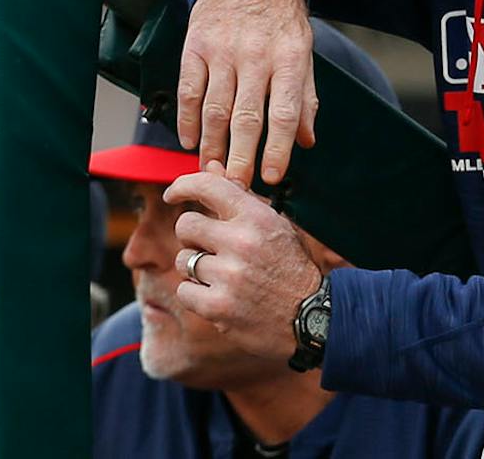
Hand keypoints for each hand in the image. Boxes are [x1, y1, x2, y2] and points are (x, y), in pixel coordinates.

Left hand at [167, 166, 323, 359]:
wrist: (310, 318)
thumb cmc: (290, 266)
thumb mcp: (274, 225)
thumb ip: (240, 198)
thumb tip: (209, 166)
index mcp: (257, 218)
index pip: (209, 187)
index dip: (183, 185)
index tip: (173, 193)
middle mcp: (241, 242)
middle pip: (186, 225)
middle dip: (193, 236)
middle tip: (211, 248)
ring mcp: (228, 276)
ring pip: (183, 260)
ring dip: (196, 268)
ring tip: (222, 276)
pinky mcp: (217, 307)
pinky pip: (184, 291)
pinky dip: (197, 295)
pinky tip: (220, 296)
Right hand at [179, 0, 317, 183]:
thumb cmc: (280, 20)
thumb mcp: (303, 51)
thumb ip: (305, 96)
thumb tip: (307, 141)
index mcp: (290, 58)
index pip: (285, 111)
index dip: (278, 148)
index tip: (272, 178)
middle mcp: (257, 55)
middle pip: (247, 116)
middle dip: (240, 156)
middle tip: (236, 187)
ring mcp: (223, 50)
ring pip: (215, 107)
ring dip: (211, 145)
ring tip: (211, 171)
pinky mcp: (196, 46)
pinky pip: (189, 89)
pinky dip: (188, 118)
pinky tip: (190, 140)